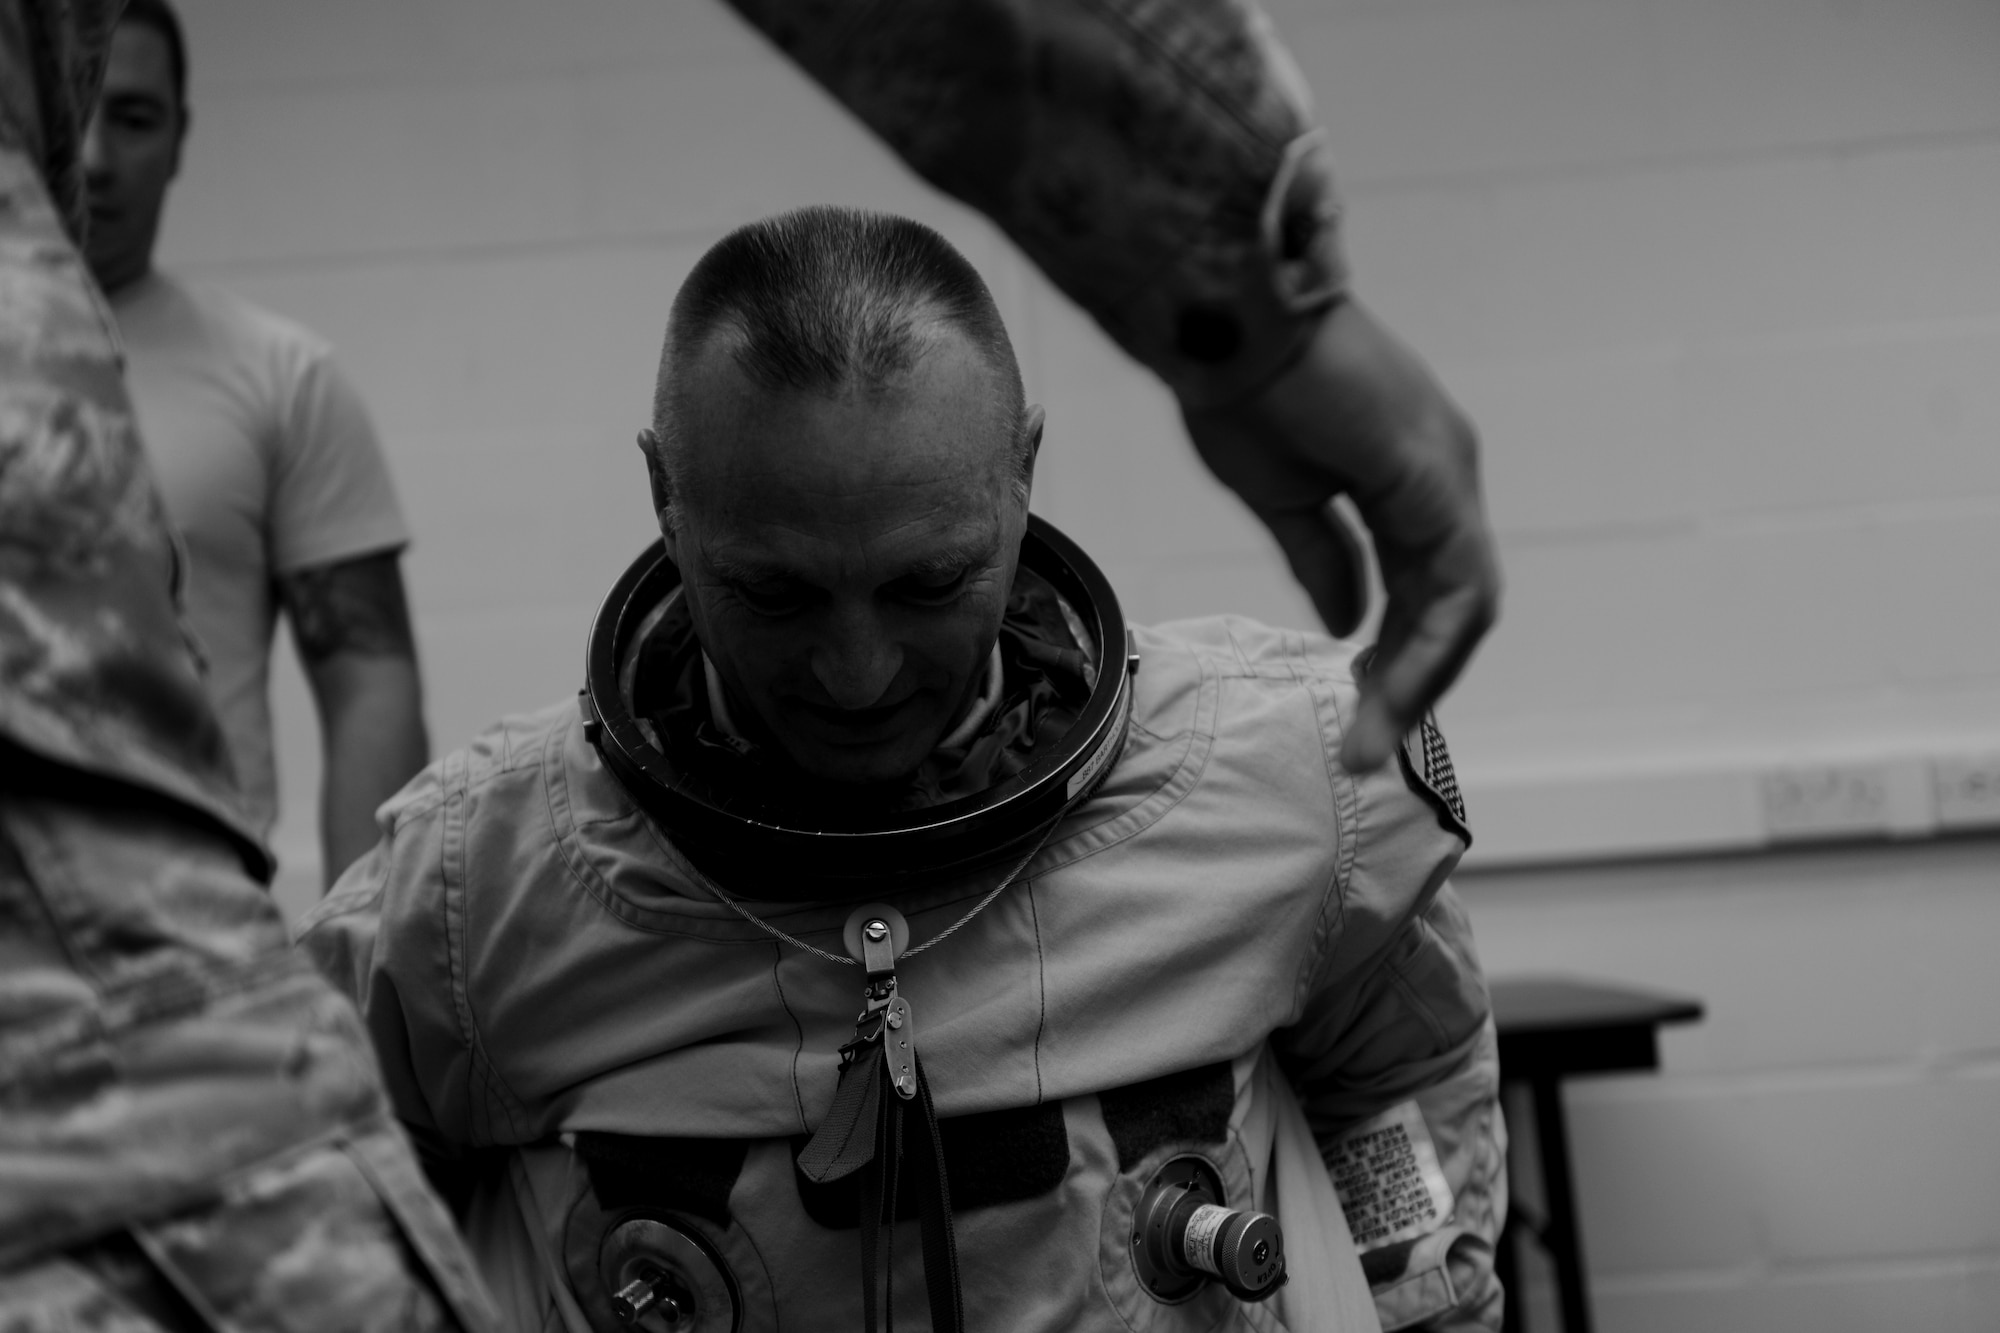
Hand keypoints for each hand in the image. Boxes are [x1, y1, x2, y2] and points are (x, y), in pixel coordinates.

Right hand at [1181, 298, 1499, 771]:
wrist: (1222, 317)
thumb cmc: (1238, 386)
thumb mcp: (1278, 496)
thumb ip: (1320, 559)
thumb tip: (1347, 624)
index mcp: (1404, 476)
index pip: (1420, 587)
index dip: (1394, 655)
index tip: (1354, 710)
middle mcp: (1441, 475)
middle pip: (1449, 605)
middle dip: (1409, 684)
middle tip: (1364, 749)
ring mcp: (1447, 474)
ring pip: (1461, 606)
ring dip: (1418, 682)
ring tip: (1370, 742)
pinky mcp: (1436, 478)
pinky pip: (1452, 586)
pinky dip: (1425, 648)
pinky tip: (1388, 693)